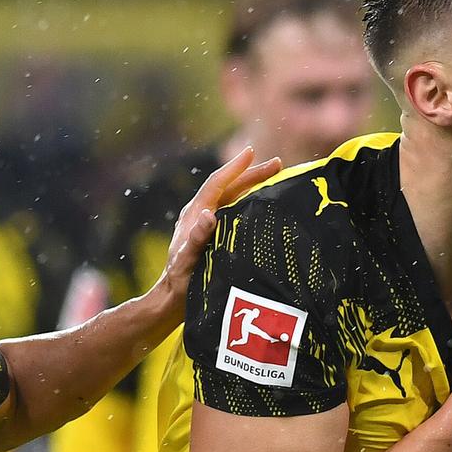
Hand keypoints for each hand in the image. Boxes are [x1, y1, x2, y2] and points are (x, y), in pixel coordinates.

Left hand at [154, 147, 283, 301]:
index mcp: (194, 214)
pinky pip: (234, 211)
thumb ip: (196, 238)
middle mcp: (201, 214)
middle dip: (252, 174)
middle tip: (278, 163)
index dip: (234, 169)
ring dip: (253, 186)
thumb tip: (208, 215)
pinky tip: (263, 203)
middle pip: (229, 187)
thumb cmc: (179, 281)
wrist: (173, 298)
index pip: (216, 185)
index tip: (251, 153)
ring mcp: (207, 223)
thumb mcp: (186, 261)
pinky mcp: (214, 233)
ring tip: (276, 176)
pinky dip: (250, 202)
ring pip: (233, 197)